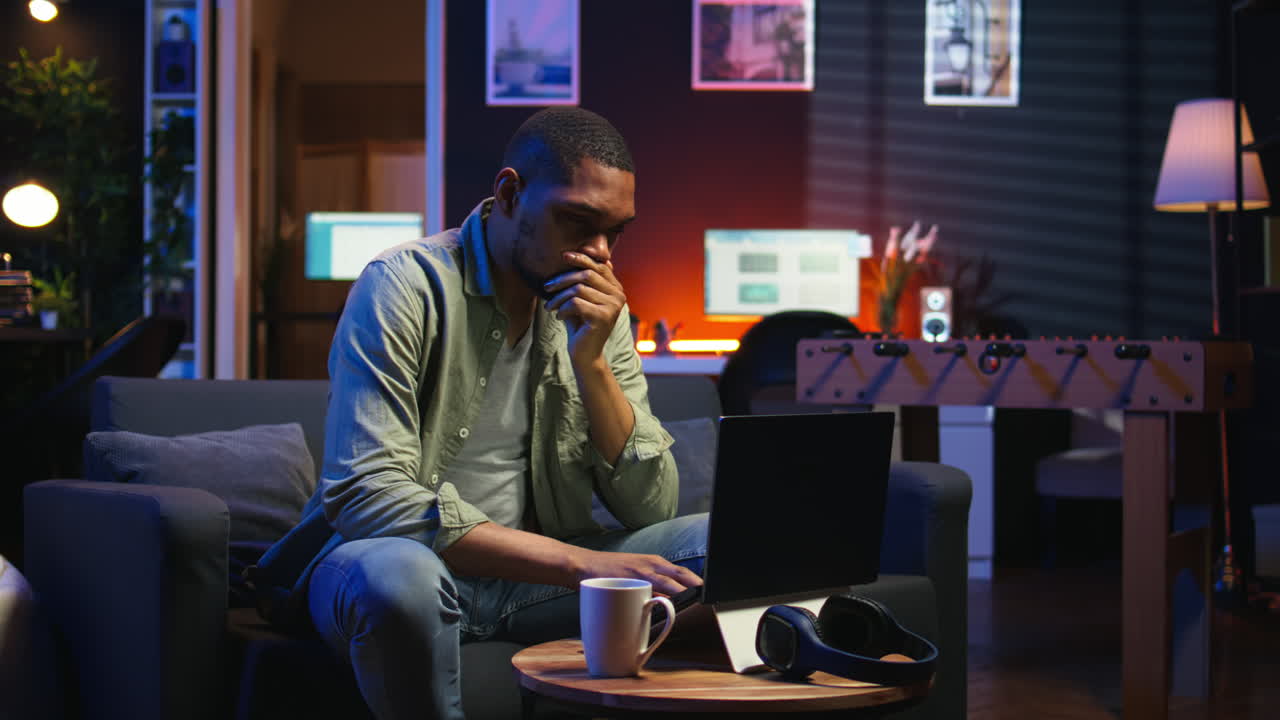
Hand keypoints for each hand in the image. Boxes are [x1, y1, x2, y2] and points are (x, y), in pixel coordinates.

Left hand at [543, 252, 625, 368]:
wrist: (585, 354)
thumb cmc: (580, 325)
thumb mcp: (580, 299)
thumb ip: (581, 281)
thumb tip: (572, 255)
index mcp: (616, 289)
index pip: (599, 266)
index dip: (581, 258)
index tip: (563, 256)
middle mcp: (619, 296)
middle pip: (587, 275)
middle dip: (563, 279)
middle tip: (547, 287)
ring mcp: (613, 306)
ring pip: (578, 289)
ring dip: (559, 297)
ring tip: (550, 306)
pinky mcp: (603, 317)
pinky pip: (575, 303)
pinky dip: (562, 309)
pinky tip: (558, 317)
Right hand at [570, 547, 702, 596]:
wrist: (581, 565)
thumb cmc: (608, 572)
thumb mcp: (635, 574)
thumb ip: (652, 586)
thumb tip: (669, 604)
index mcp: (655, 562)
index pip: (683, 572)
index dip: (699, 583)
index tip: (711, 595)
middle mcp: (651, 564)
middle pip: (682, 576)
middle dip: (697, 588)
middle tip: (710, 602)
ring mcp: (641, 572)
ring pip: (670, 583)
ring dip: (684, 594)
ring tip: (697, 605)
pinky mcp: (629, 581)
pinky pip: (650, 592)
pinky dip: (661, 600)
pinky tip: (669, 609)